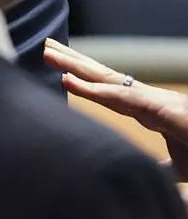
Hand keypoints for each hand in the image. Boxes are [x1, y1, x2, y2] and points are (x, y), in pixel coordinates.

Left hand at [45, 38, 187, 179]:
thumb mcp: (177, 165)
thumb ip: (158, 165)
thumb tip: (145, 171)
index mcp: (148, 110)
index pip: (109, 90)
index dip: (84, 79)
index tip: (60, 69)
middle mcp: (146, 100)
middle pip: (102, 76)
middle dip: (73, 61)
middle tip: (44, 47)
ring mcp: (152, 101)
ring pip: (105, 79)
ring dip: (74, 66)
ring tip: (48, 54)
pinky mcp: (159, 109)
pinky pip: (119, 96)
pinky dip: (92, 88)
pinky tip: (68, 81)